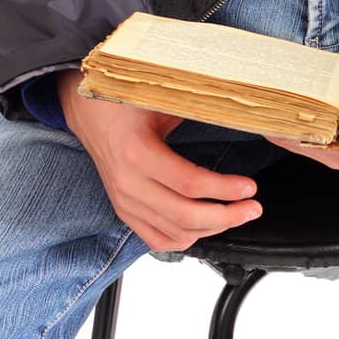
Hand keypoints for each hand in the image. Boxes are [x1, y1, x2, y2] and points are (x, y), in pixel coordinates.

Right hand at [58, 69, 262, 250]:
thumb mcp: (160, 99)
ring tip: (237, 214)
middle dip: (227, 215)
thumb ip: (195, 109)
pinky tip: (207, 226)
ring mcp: (124, 202)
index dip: (224, 189)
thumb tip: (237, 112)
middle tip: (252, 207)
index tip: (249, 187)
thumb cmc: (122, 100)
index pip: (189, 183)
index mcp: (137, 153)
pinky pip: (157, 239)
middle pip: (185, 215)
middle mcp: (128, 184)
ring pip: (175, 232)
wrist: (86, 110)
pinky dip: (186, 238)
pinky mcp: (125, 211)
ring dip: (212, 229)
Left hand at [262, 87, 338, 171]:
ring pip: (306, 143)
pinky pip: (311, 138)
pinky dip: (293, 124)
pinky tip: (277, 106)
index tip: (279, 112)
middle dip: (283, 123)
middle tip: (258, 100)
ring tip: (260, 100)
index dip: (301, 129)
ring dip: (284, 123)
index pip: (329, 142)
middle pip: (309, 144)